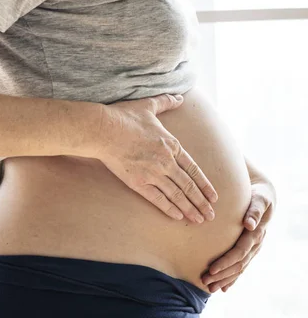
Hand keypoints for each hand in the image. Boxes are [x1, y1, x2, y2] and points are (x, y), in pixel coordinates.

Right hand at [93, 93, 217, 222]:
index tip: (213, 197)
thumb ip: (166, 102)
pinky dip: (169, 209)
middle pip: (188, 185)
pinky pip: (157, 199)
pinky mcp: (138, 182)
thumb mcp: (149, 105)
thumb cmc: (125, 116)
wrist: (104, 129)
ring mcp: (153, 173)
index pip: (193, 169)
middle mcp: (166, 161)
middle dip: (201, 202)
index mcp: (171, 145)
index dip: (204, 184)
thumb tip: (179, 97)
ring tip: (199, 220)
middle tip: (211, 215)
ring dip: (189, 209)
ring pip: (176, 195)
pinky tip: (178, 217)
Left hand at [201, 180, 276, 291]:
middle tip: (205, 281)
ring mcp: (253, 249)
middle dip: (222, 275)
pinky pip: (241, 267)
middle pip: (238, 264)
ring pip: (239, 269)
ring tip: (209, 288)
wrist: (264, 197)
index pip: (240, 252)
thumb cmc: (259, 196)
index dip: (226, 262)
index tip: (211, 269)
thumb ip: (254, 211)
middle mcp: (256, 245)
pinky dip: (232, 278)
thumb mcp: (260, 200)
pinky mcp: (249, 250)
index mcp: (256, 234)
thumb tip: (249, 224)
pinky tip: (222, 288)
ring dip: (224, 279)